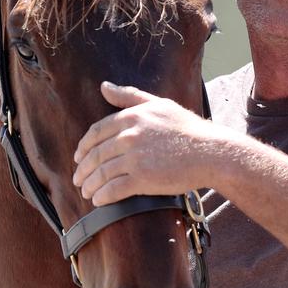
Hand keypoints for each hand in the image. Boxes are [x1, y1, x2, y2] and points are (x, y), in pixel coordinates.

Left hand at [73, 81, 214, 205]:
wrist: (209, 152)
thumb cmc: (186, 128)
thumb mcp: (159, 104)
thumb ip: (129, 96)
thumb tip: (104, 86)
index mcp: (131, 116)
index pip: (96, 132)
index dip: (83, 147)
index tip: (79, 157)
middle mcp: (130, 135)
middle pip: (95, 154)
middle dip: (83, 169)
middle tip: (78, 179)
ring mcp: (135, 157)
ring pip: (101, 173)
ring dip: (89, 185)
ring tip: (86, 192)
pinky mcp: (142, 178)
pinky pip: (113, 189)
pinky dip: (102, 197)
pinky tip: (99, 200)